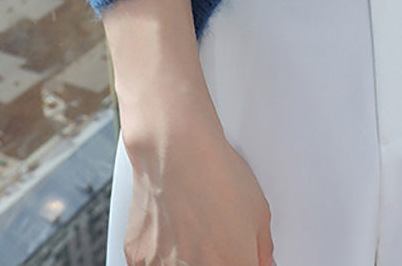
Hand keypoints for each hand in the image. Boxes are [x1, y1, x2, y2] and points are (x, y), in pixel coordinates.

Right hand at [120, 101, 275, 265]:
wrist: (176, 148)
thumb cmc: (216, 174)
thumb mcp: (259, 212)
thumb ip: (262, 250)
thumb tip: (263, 263)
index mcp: (231, 265)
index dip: (239, 259)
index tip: (238, 253)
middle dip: (214, 259)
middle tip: (213, 238)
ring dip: (186, 258)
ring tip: (190, 228)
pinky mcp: (139, 259)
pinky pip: (153, 263)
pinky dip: (162, 252)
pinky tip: (171, 226)